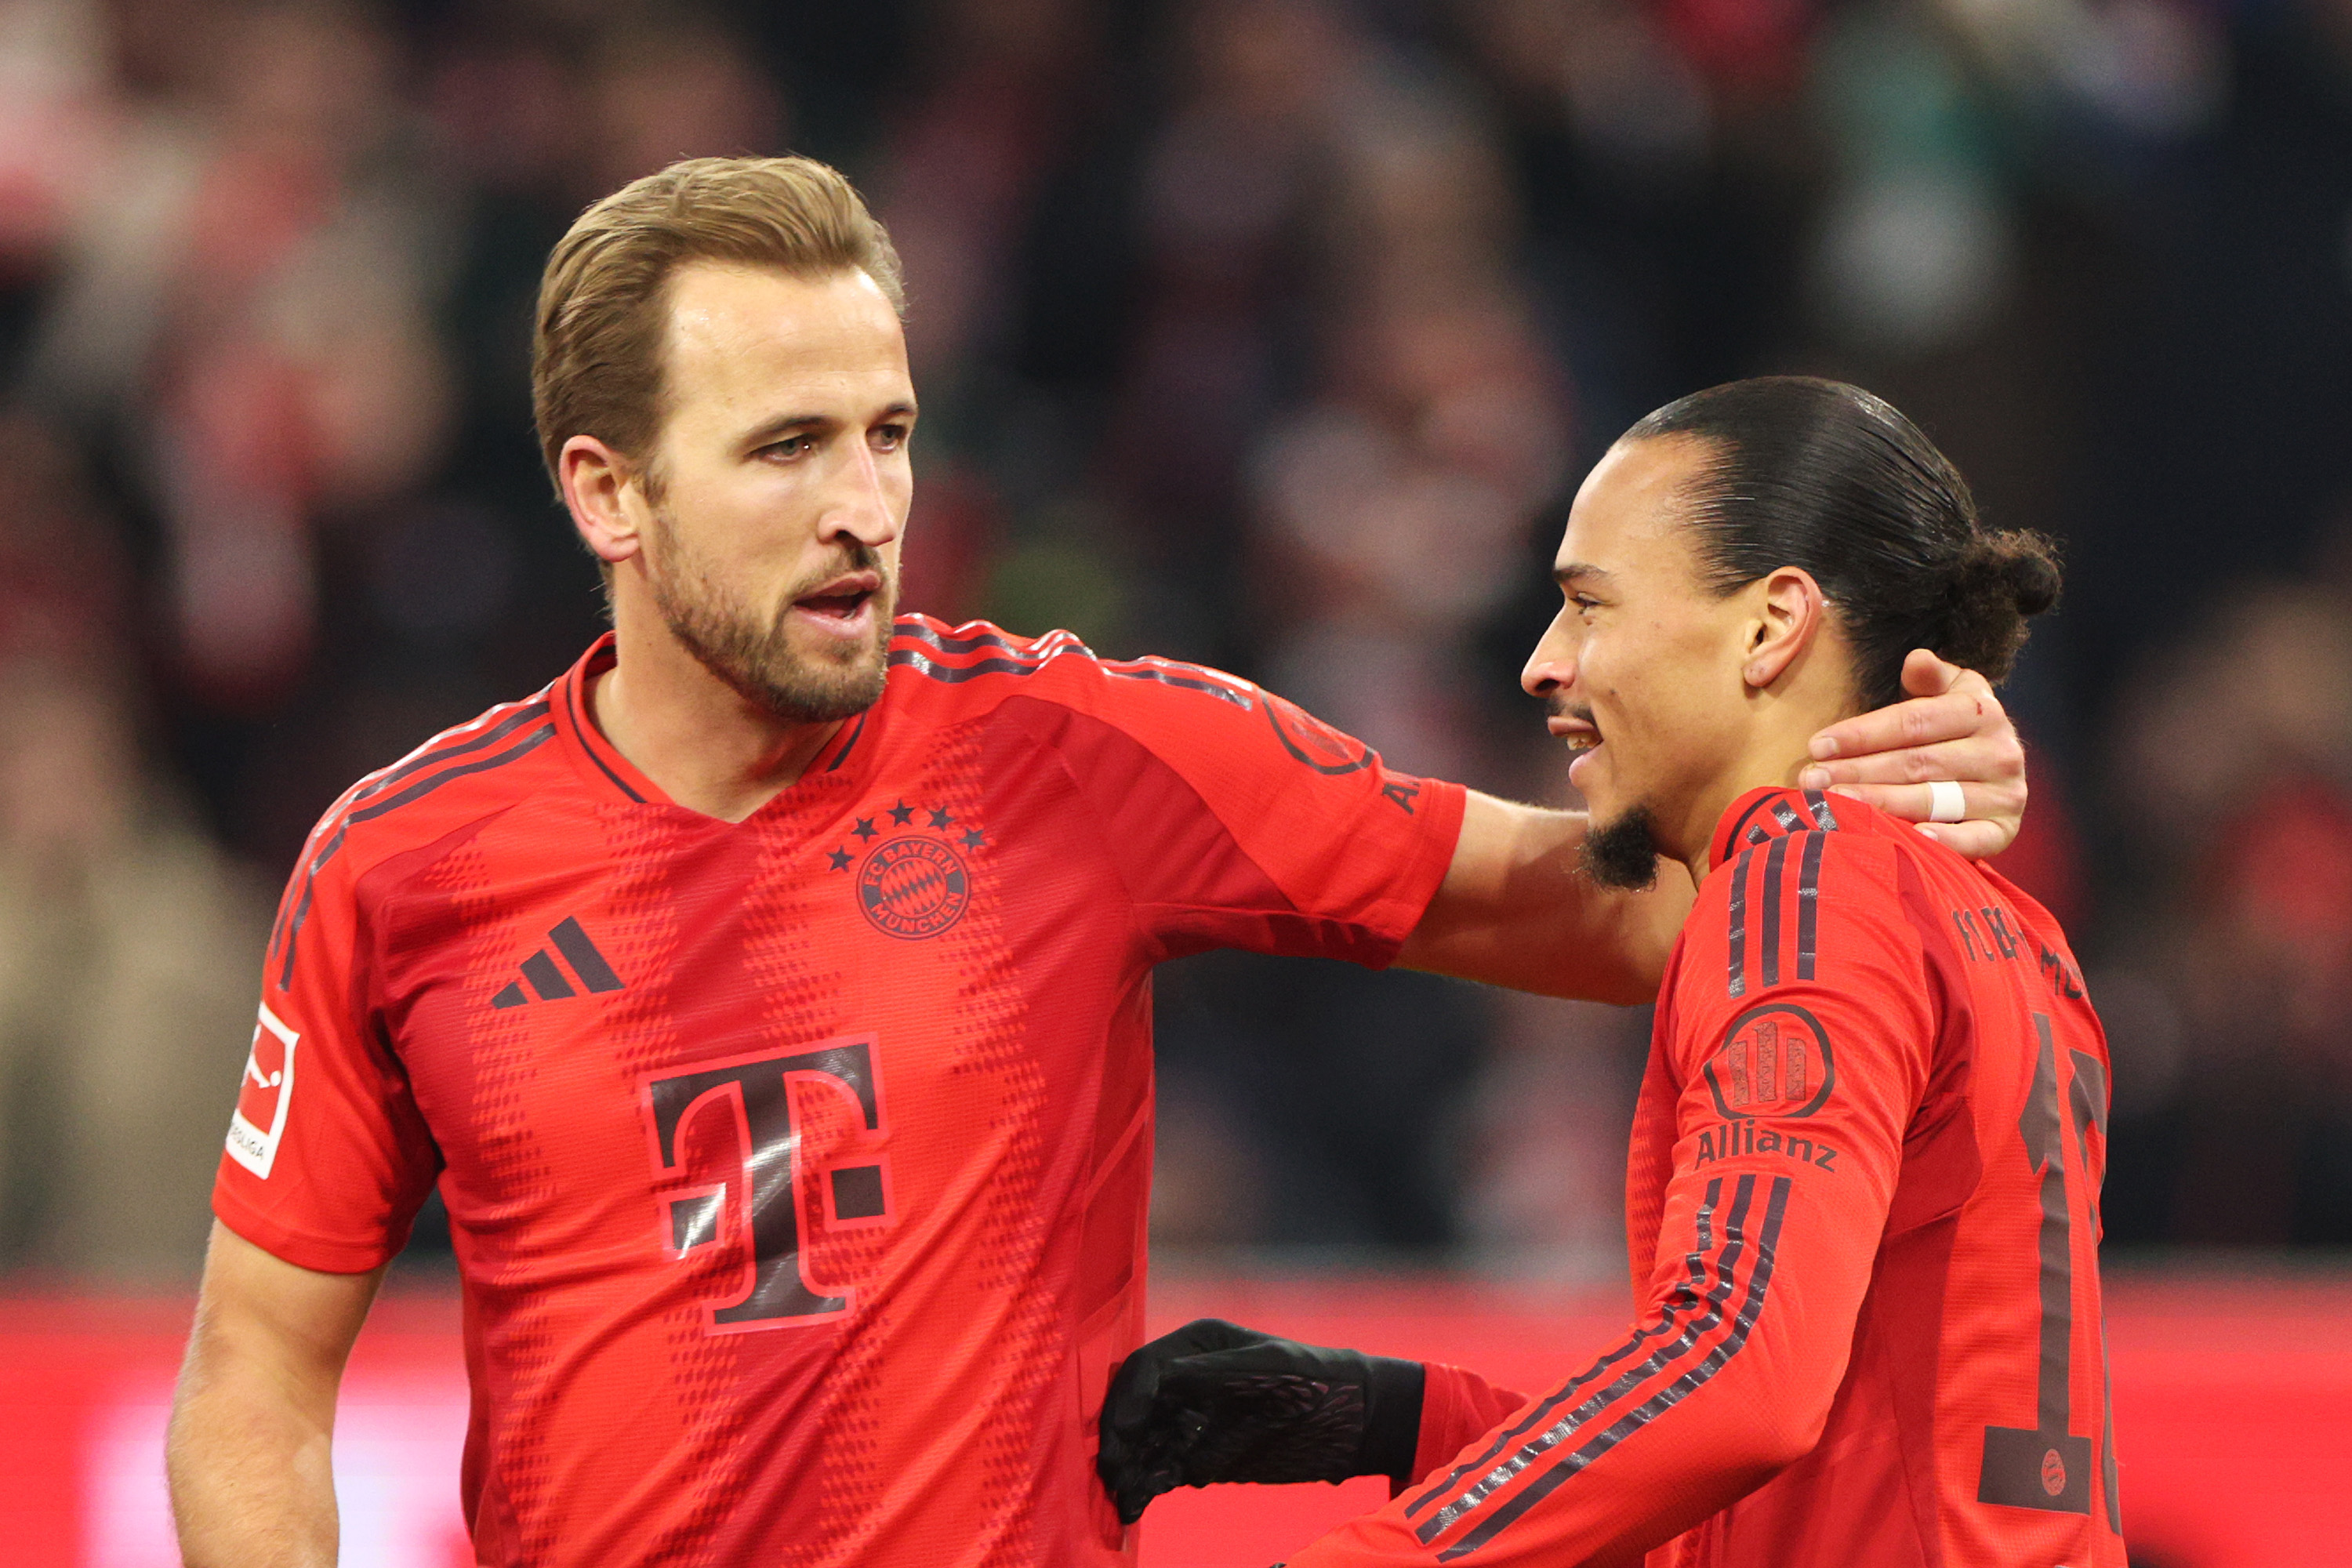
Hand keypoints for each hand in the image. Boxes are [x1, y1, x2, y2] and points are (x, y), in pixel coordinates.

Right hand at [1096, 1319, 1424, 1525]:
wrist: (1353, 1423)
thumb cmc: (1314, 1382)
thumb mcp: (1265, 1370)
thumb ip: (1213, 1374)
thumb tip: (1160, 1380)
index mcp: (1197, 1346)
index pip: (1145, 1369)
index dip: (1127, 1399)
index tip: (1123, 1432)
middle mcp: (1185, 1381)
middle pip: (1134, 1408)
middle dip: (1120, 1439)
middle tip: (1113, 1471)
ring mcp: (1190, 1420)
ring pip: (1142, 1442)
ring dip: (1127, 1468)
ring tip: (1122, 1497)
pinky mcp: (1198, 1455)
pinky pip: (1161, 1469)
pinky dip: (1145, 1486)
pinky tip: (1135, 1507)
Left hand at [1798, 649, 2026, 857]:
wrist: (1995, 774)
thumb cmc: (1952, 730)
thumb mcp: (1947, 694)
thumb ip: (1929, 678)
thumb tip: (1916, 659)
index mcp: (1982, 711)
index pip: (1912, 722)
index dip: (1862, 733)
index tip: (1817, 745)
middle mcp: (2000, 752)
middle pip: (1916, 763)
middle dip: (1858, 771)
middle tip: (1812, 780)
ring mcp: (2006, 794)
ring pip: (1933, 800)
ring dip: (1881, 804)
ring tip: (1836, 806)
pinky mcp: (2006, 830)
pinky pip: (1974, 839)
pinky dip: (1944, 842)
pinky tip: (1909, 839)